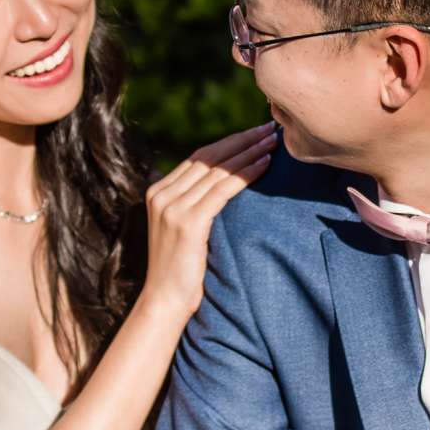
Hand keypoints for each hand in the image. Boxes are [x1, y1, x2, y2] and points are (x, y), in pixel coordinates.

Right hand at [142, 123, 276, 325]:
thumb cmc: (180, 270)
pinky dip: (246, 174)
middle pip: (208, 158)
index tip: (252, 134)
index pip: (198, 158)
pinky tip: (264, 164)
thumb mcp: (180, 229)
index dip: (228, 143)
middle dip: (241, 141)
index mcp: (158, 191)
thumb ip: (191, 204)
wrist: (165, 300)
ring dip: (248, 153)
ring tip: (272, 143)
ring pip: (218, 170)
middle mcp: (162, 194)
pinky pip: (223, 190)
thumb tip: (219, 185)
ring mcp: (172, 207)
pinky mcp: (188, 222)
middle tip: (267, 129)